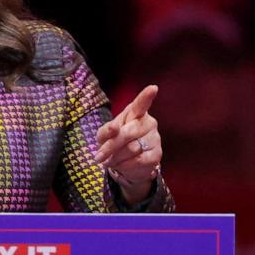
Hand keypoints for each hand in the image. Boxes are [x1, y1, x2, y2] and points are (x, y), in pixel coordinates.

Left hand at [96, 85, 162, 204]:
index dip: (146, 96)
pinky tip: (121, 165)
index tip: (153, 88)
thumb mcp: (104, 136)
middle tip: (98, 157)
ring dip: (115, 158)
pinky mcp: (157, 154)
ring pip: (131, 148)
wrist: (126, 165)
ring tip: (110, 161)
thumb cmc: (114, 143)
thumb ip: (106, 130)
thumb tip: (114, 129)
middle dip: (110, 147)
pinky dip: (124, 165)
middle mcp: (148, 122)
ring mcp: (155, 138)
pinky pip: (138, 160)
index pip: (141, 104)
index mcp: (134, 113)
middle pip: (127, 133)